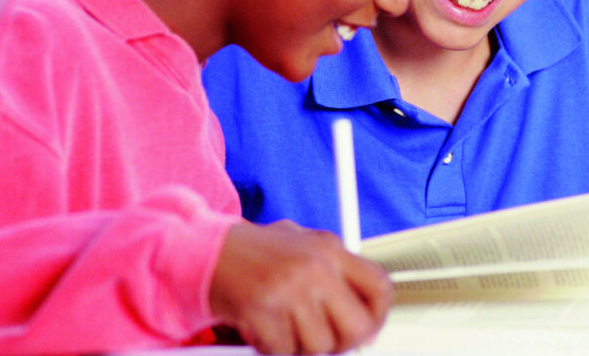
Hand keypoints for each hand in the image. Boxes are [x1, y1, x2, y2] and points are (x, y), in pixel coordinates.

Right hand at [209, 220, 393, 353]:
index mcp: (330, 248)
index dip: (378, 317)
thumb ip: (336, 270)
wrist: (208, 250)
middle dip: (343, 343)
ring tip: (285, 326)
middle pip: (358, 327)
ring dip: (302, 346)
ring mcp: (289, 290)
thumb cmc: (256, 252)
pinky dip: (273, 347)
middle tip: (326, 341)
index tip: (368, 329)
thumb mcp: (303, 243)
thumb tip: (367, 314)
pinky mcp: (262, 311)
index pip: (380, 288)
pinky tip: (264, 328)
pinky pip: (284, 351)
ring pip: (319, 346)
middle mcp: (315, 267)